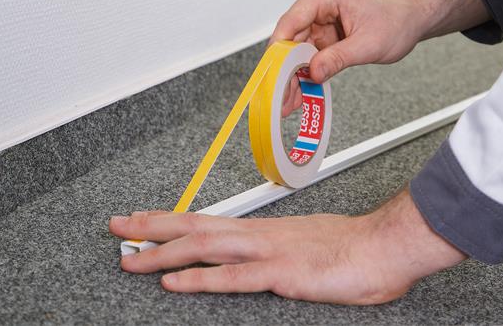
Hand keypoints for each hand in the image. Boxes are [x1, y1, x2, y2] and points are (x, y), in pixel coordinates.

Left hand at [109, 188, 465, 304]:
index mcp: (264, 230)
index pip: (208, 221)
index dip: (172, 221)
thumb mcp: (308, 244)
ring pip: (205, 247)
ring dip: (164, 253)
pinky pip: (233, 278)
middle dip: (152, 227)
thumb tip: (264, 257)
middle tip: (118, 226)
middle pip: (196, 227)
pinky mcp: (282, 274)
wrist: (385, 245)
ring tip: (130, 258)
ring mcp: (268, 253)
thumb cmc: (352, 247)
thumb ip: (282, 251)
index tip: (144, 219)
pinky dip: (199, 279)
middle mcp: (259, 235)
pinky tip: (174, 283)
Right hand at [272, 0, 423, 84]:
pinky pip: (306, 56)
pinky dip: (304, 74)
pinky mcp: (321, 33)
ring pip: (294, 52)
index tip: (273, 74)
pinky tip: (300, 92)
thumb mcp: (368, 44)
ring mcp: (317, 19)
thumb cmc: (395, 20)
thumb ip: (338, 58)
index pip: (290, 23)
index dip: (278, 51)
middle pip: (288, 41)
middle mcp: (316, 4)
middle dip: (284, 71)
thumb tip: (314, 72)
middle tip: (281, 96)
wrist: (410, 19)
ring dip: (292, 77)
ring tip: (290, 101)